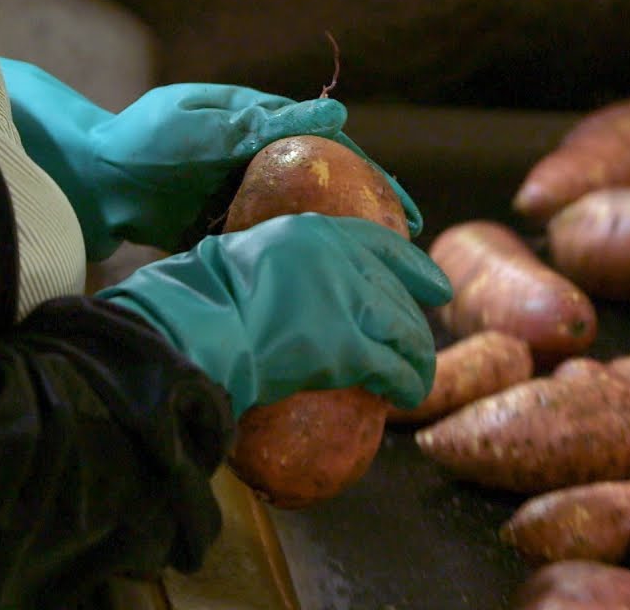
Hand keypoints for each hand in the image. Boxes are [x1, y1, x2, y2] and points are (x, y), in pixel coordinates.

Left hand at [0, 58, 422, 259]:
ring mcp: (240, 200)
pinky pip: (264, 251)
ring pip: (300, 228)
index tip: (409, 215)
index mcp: (263, 130)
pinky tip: (315, 300)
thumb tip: (337, 113)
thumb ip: (266, 123)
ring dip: (334, 254)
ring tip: (371, 289)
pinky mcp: (218, 233)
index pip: (337, 155)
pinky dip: (290, 271)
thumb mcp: (205, 124)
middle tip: (404, 262)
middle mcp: (259, 165)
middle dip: (367, 226)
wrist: (87, 179)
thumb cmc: (143, 139)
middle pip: (327, 196)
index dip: (379, 183)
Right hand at [96, 213, 452, 415]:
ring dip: (416, 360)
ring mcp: (345, 301)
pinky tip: (406, 396)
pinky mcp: (346, 347)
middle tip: (416, 351)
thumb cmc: (201, 300)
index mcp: (311, 232)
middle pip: (395, 294)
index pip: (380, 244)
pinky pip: (393, 368)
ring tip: (416, 381)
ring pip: (404, 330)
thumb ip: (283, 265)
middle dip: (412, 327)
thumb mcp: (247, 256)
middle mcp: (337, 258)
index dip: (415, 268)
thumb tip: (296, 291)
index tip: (437, 287)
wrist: (191, 329)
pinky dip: (406, 383)